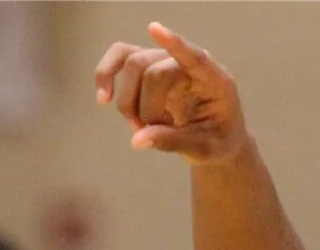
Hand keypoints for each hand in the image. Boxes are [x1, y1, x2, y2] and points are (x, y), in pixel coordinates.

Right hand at [94, 22, 245, 162]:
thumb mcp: (204, 150)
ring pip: (133, 65)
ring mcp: (167, 62)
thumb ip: (173, 142)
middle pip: (152, 72)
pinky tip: (103, 99)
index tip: (154, 29)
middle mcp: (189, 65)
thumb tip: (136, 140)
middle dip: (145, 109)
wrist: (212, 140)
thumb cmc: (216, 141)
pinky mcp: (148, 66)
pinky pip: (121, 56)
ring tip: (138, 128)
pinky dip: (106, 74)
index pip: (196, 58)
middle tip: (150, 134)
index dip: (175, 45)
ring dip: (128, 101)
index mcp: (216, 81)